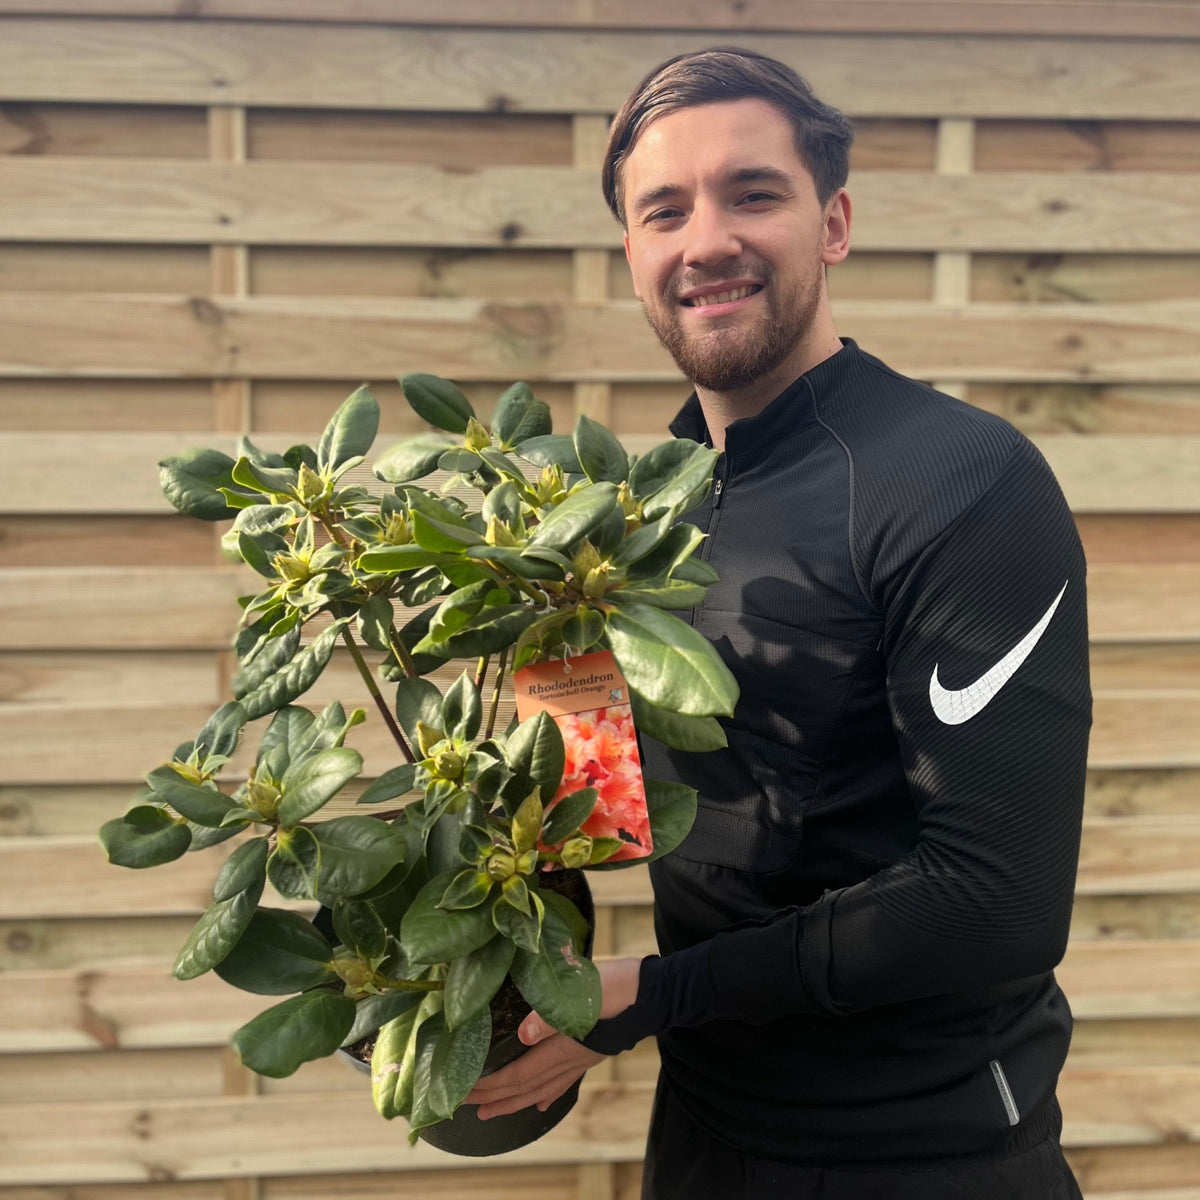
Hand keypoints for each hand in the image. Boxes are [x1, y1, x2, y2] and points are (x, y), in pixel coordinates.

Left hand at [465, 956, 642, 1119]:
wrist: (656, 991)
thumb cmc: (620, 986)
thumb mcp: (586, 994)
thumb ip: (552, 1016)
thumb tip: (524, 1035)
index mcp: (565, 1047)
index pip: (520, 1075)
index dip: (491, 1086)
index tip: (465, 1092)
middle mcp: (572, 1060)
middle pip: (527, 1088)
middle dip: (496, 1099)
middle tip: (468, 1108)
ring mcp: (583, 1059)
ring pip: (543, 1089)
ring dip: (515, 1101)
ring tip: (493, 1112)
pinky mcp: (592, 1051)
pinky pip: (564, 1081)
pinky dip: (547, 1095)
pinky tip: (539, 1104)